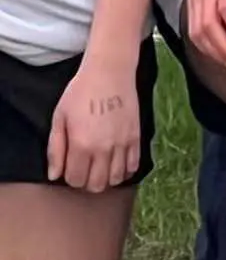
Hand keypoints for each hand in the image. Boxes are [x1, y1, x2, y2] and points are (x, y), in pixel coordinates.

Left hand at [49, 55, 142, 191]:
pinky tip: (116, 162)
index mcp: (81, 144)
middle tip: (84, 169)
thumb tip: (54, 175)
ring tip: (100, 167)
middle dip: (87, 182)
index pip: (75, 180)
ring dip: (106, 178)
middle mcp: (103, 149)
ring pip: (116, 179)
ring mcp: (122, 145)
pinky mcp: (136, 138)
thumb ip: (55, 149)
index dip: (70, 177)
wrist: (109, 73)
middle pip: (96, 185)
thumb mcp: (59, 118)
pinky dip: (124, 170)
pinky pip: (133, 166)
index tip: (70, 166)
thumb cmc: (80, 93)